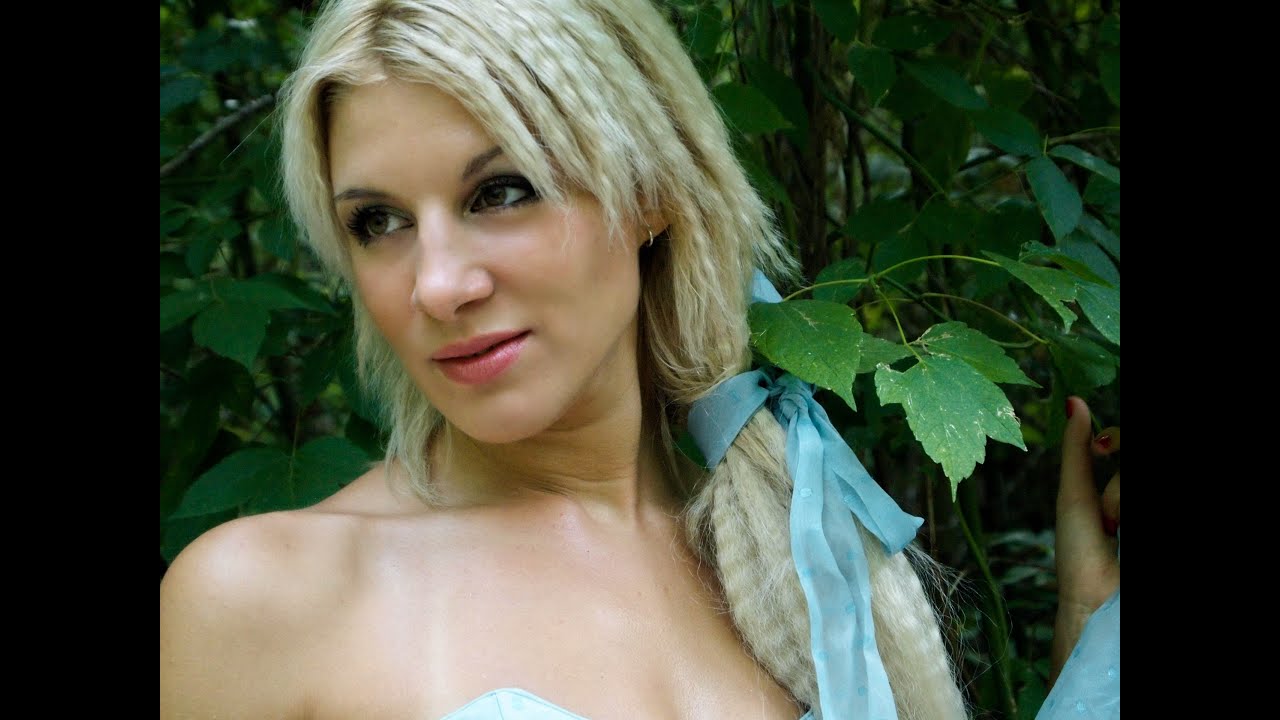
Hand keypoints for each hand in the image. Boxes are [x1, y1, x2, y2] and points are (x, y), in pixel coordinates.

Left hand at [1049, 396, 1119, 685]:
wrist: (1095, 596)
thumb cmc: (1079, 550)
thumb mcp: (1075, 492)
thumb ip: (1077, 448)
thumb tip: (1074, 400)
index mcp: (1123, 488)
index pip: (1128, 442)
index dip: (1120, 437)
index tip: (1102, 447)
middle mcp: (1127, 499)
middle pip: (1128, 458)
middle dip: (1118, 487)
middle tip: (1108, 514)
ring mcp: (1135, 514)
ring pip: (1128, 478)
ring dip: (1119, 499)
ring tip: (1116, 530)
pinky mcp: (1160, 526)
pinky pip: (1128, 487)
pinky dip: (1121, 503)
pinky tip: (1120, 531)